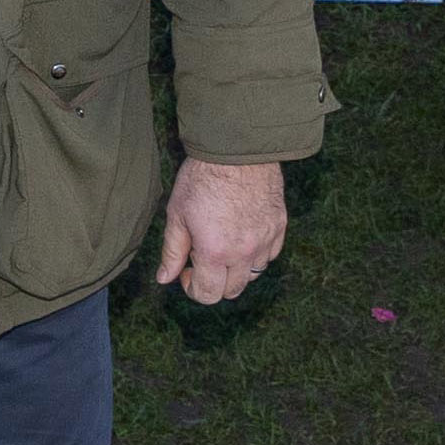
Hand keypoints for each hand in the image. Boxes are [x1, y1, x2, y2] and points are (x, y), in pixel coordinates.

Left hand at [152, 155, 288, 305]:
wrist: (236, 150)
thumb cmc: (202, 179)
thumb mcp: (178, 215)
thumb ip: (173, 251)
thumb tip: (165, 278)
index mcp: (215, 252)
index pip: (208, 294)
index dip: (193, 289)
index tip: (187, 271)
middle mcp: (244, 252)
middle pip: (233, 290)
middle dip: (215, 283)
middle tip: (203, 259)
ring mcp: (266, 240)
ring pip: (254, 275)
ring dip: (236, 270)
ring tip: (223, 246)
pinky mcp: (280, 226)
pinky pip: (270, 255)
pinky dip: (256, 254)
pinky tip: (242, 236)